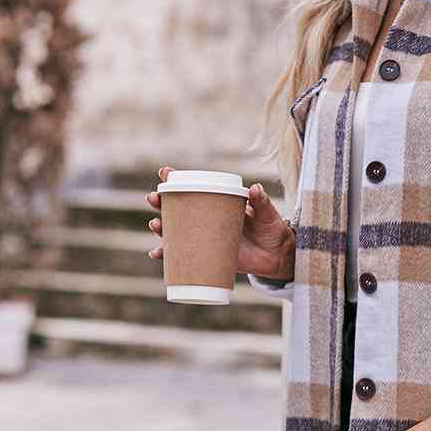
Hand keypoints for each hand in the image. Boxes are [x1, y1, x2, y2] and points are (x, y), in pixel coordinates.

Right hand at [144, 165, 294, 278]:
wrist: (278, 256)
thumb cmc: (272, 229)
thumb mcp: (268, 213)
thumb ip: (262, 201)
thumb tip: (255, 188)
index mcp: (219, 204)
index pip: (194, 188)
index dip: (176, 180)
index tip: (164, 173)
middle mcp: (207, 220)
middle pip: (177, 210)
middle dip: (161, 204)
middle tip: (153, 200)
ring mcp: (206, 239)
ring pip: (176, 232)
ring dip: (161, 229)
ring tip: (155, 226)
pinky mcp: (208, 257)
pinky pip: (183, 257)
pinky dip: (168, 256)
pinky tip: (157, 254)